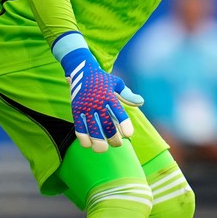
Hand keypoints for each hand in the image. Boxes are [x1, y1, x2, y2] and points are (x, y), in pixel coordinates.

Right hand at [53, 32, 142, 152]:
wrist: (81, 71)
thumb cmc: (102, 80)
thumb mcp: (116, 83)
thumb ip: (127, 94)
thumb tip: (141, 102)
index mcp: (109, 96)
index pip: (118, 113)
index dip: (124, 125)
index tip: (128, 134)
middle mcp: (97, 103)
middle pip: (107, 126)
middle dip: (114, 139)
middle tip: (117, 143)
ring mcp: (85, 108)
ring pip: (92, 132)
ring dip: (99, 144)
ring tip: (104, 147)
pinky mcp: (76, 112)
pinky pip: (79, 131)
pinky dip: (85, 140)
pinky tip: (89, 143)